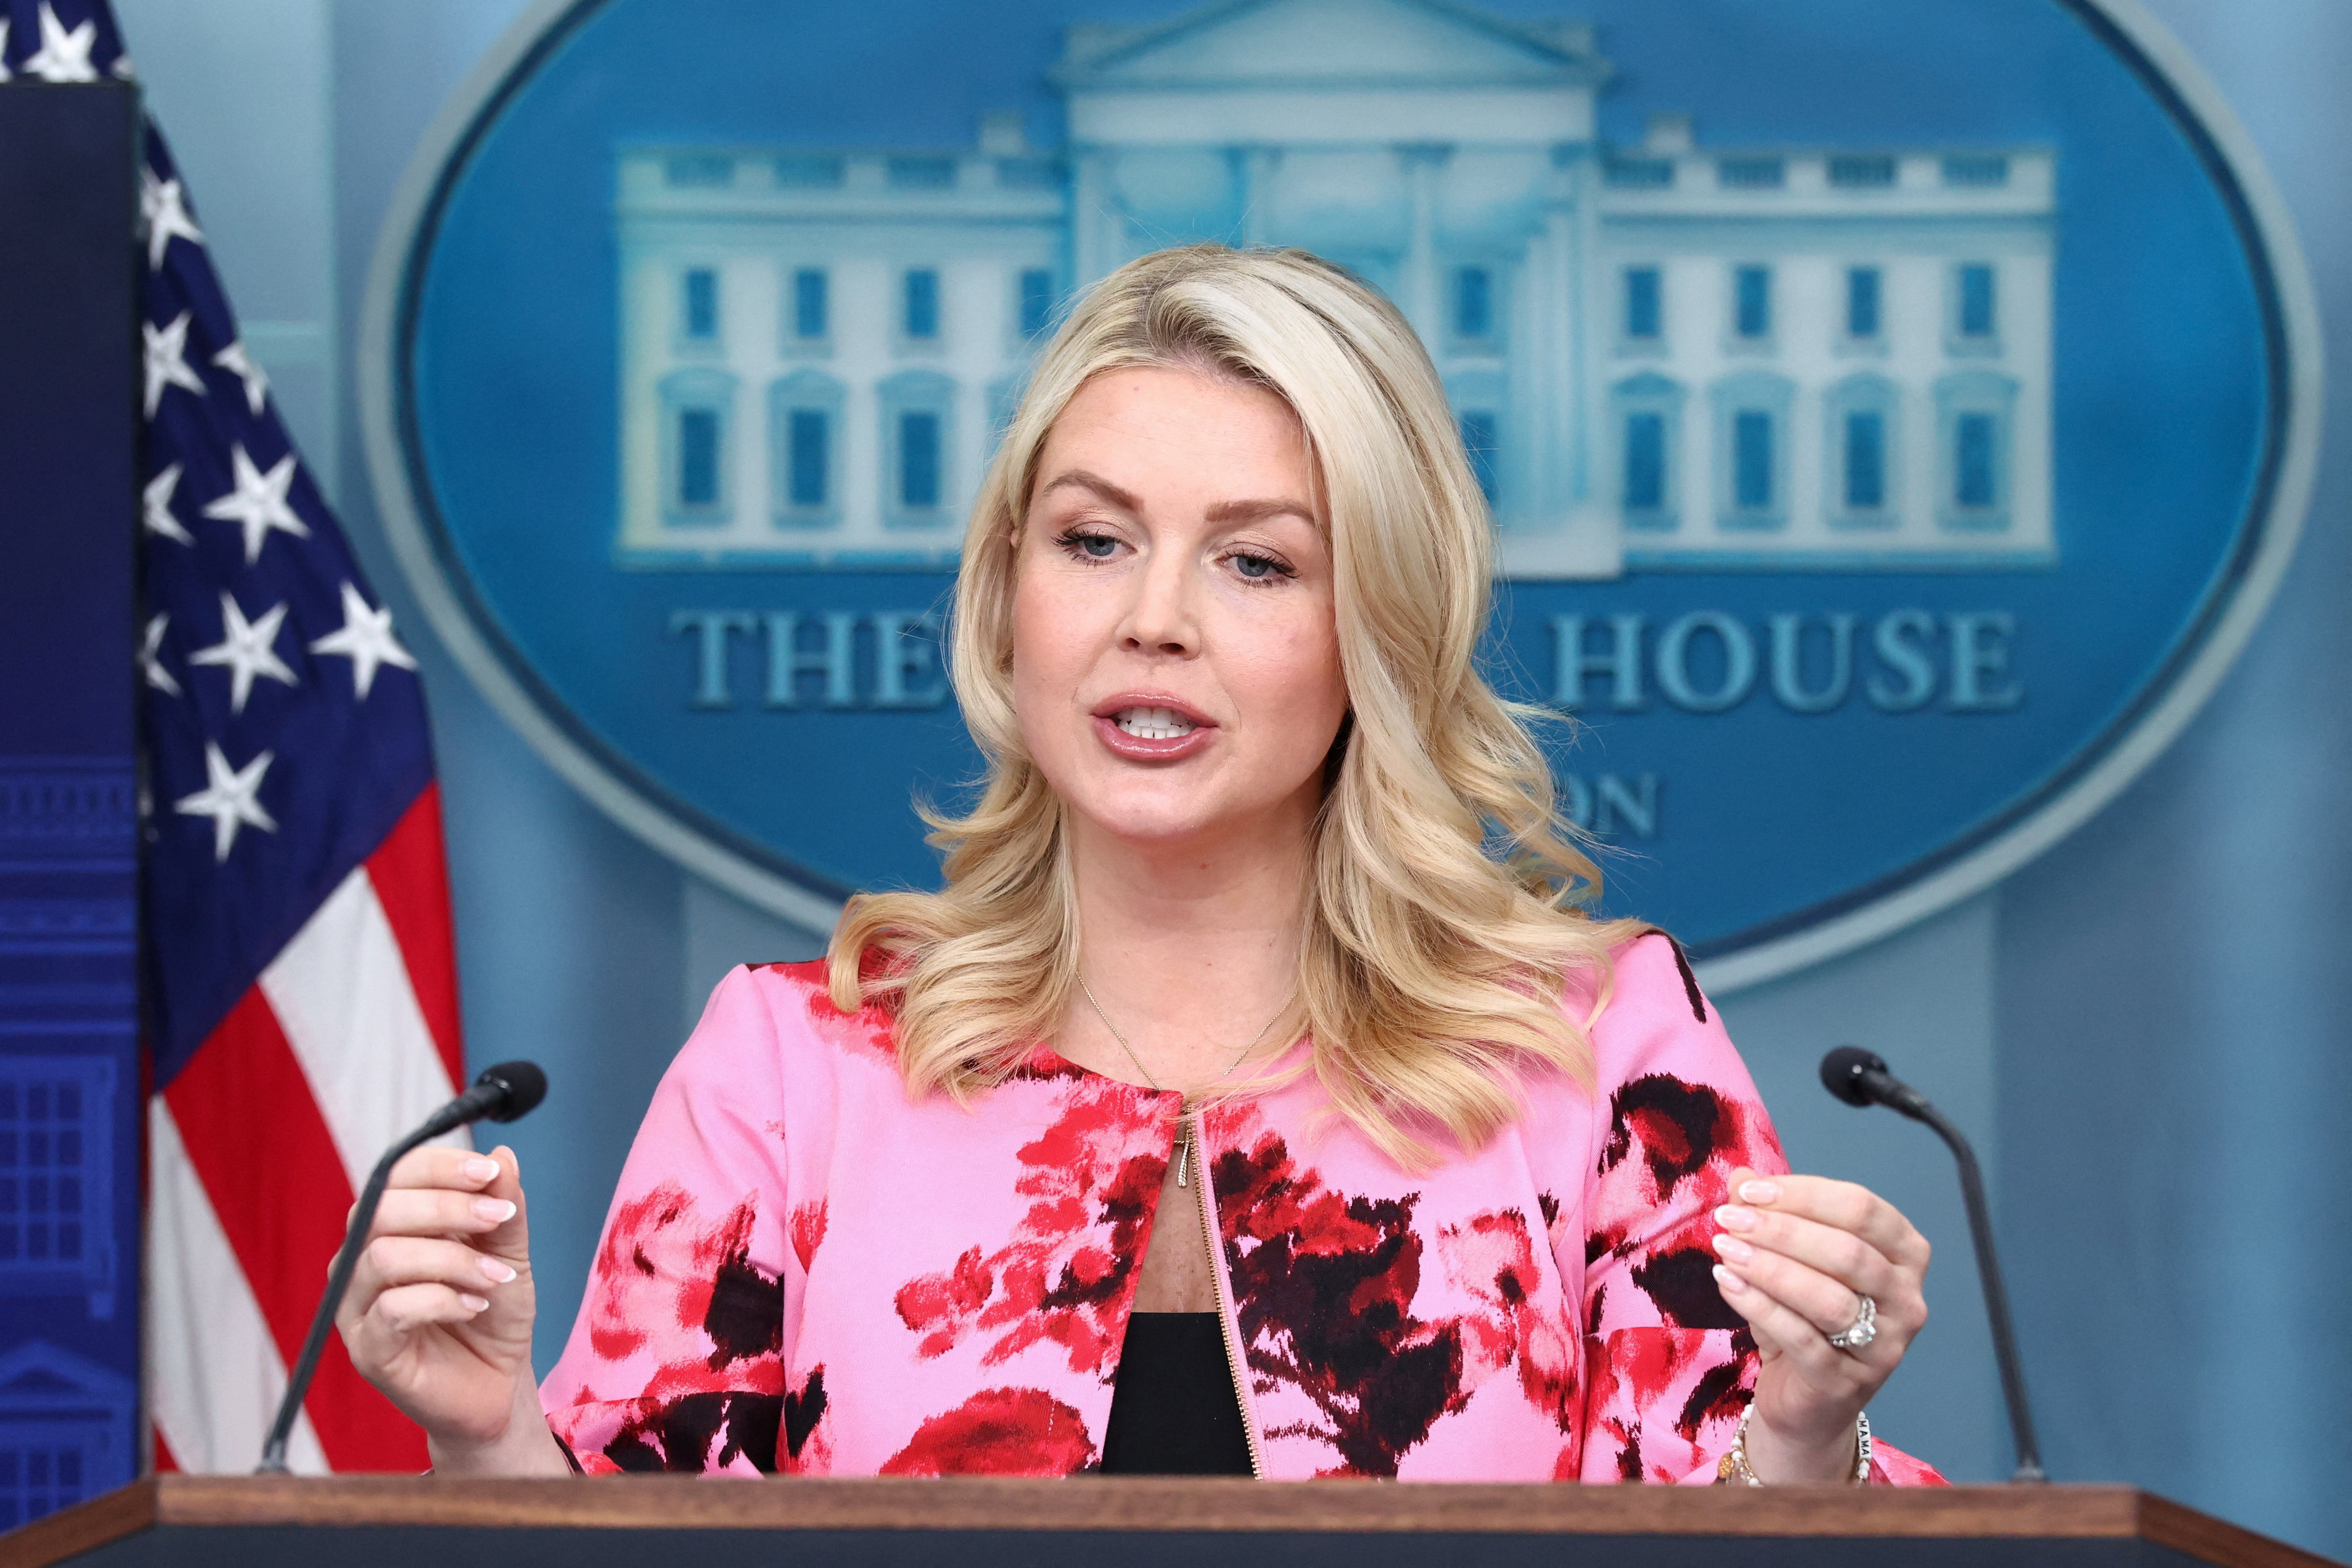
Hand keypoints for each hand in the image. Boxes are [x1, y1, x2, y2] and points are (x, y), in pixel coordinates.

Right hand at [337, 1144, 564, 1474]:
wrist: (497, 1383)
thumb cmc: (494, 1311)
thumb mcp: (510, 1252)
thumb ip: (505, 1207)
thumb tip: (502, 1155)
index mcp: (391, 1227)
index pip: (393, 1176)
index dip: (438, 1166)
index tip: (488, 1172)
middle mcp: (360, 1261)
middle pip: (379, 1210)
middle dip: (447, 1207)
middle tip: (499, 1218)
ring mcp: (356, 1308)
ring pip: (383, 1256)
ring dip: (452, 1259)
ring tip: (496, 1276)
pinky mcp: (367, 1350)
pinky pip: (391, 1310)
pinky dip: (442, 1300)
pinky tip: (475, 1306)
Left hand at [1709, 1166, 1929, 1483]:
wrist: (1806, 1399)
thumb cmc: (1806, 1316)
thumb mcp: (1792, 1259)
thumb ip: (1773, 1216)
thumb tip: (1740, 1176)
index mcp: (1906, 1254)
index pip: (1862, 1209)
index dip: (1803, 1193)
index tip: (1748, 1191)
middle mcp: (1907, 1300)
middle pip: (1848, 1251)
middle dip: (1782, 1229)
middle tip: (1729, 1218)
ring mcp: (1885, 1346)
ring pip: (1829, 1298)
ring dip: (1770, 1268)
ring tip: (1725, 1250)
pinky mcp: (1848, 1383)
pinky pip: (1803, 1338)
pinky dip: (1761, 1307)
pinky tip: (1729, 1284)